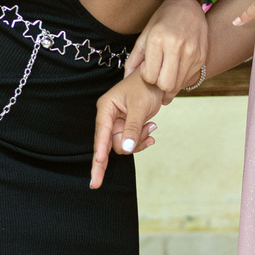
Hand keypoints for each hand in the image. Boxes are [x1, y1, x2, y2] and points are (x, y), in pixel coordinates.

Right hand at [90, 73, 162, 188]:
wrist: (157, 79)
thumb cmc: (146, 86)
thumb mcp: (140, 107)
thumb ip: (133, 128)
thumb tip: (126, 148)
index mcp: (105, 109)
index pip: (100, 136)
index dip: (99, 156)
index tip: (96, 175)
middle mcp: (107, 118)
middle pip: (112, 144)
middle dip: (130, 143)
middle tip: (126, 155)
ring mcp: (116, 124)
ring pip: (124, 145)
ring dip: (139, 140)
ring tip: (152, 126)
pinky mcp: (125, 128)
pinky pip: (131, 142)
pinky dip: (142, 139)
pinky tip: (151, 130)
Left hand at [125, 0, 208, 95]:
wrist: (188, 5)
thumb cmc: (163, 19)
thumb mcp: (145, 34)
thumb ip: (134, 58)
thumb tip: (125, 78)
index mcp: (158, 40)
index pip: (150, 77)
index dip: (146, 77)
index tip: (147, 68)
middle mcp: (176, 47)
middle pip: (166, 85)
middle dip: (159, 85)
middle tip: (157, 75)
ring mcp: (191, 52)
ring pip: (179, 85)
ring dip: (171, 83)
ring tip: (167, 72)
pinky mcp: (201, 56)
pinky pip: (189, 78)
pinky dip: (181, 77)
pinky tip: (177, 66)